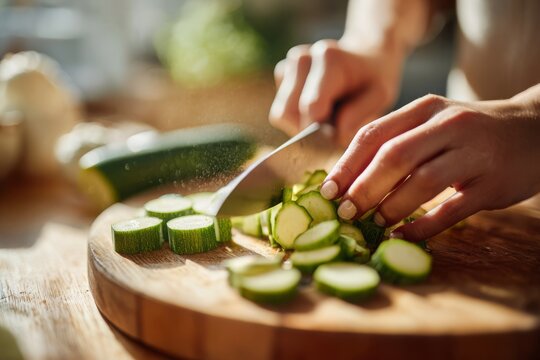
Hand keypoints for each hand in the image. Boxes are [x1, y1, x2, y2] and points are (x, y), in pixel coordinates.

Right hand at [269, 39, 403, 146]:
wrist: (365, 57)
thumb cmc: (373, 80)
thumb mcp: (380, 96)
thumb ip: (358, 115)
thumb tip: (334, 133)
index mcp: (328, 59)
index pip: (310, 107)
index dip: (321, 129)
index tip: (337, 131)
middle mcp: (302, 58)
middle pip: (288, 113)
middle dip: (308, 128)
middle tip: (332, 125)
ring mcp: (288, 64)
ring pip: (281, 113)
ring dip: (302, 122)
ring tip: (327, 113)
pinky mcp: (281, 74)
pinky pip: (281, 110)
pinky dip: (298, 116)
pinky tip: (318, 106)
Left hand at [320, 90, 539, 240]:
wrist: (532, 131)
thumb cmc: (467, 132)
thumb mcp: (432, 123)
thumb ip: (395, 142)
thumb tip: (347, 179)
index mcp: (425, 108)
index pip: (375, 134)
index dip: (346, 165)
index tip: (327, 191)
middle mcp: (448, 125)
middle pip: (395, 157)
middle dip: (363, 188)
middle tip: (344, 212)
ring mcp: (473, 154)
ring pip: (423, 182)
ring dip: (391, 207)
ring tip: (371, 223)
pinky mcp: (492, 185)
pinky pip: (452, 210)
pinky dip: (423, 226)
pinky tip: (402, 235)